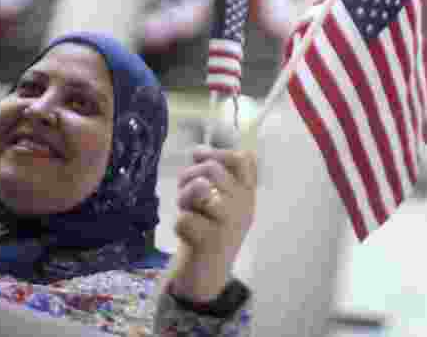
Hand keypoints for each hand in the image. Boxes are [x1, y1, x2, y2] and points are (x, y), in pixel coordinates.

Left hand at [169, 147, 256, 302]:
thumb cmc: (211, 230)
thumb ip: (215, 174)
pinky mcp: (210, 242)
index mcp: (247, 193)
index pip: (243, 158)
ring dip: (184, 196)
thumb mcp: (221, 199)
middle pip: (212, 169)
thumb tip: (198, 150)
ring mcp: (228, 224)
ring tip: (186, 209)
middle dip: (189, 175)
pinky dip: (179, 223)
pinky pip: (185, 218)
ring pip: (199, 188)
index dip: (217, 154)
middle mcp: (243, 206)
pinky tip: (185, 234)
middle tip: (186, 194)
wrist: (209, 275)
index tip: (202, 162)